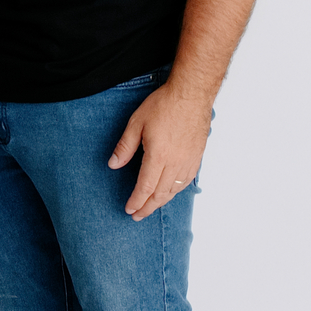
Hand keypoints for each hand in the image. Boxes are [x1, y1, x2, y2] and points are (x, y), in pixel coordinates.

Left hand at [108, 83, 211, 221]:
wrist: (192, 94)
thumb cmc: (164, 105)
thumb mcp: (137, 123)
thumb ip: (125, 147)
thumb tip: (113, 165)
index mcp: (158, 156)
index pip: (145, 187)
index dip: (137, 201)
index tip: (129, 210)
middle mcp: (175, 163)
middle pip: (160, 194)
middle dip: (147, 207)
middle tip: (137, 216)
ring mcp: (189, 161)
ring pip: (175, 190)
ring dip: (162, 201)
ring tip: (151, 206)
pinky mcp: (197, 156)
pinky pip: (186, 181)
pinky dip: (176, 191)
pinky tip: (170, 192)